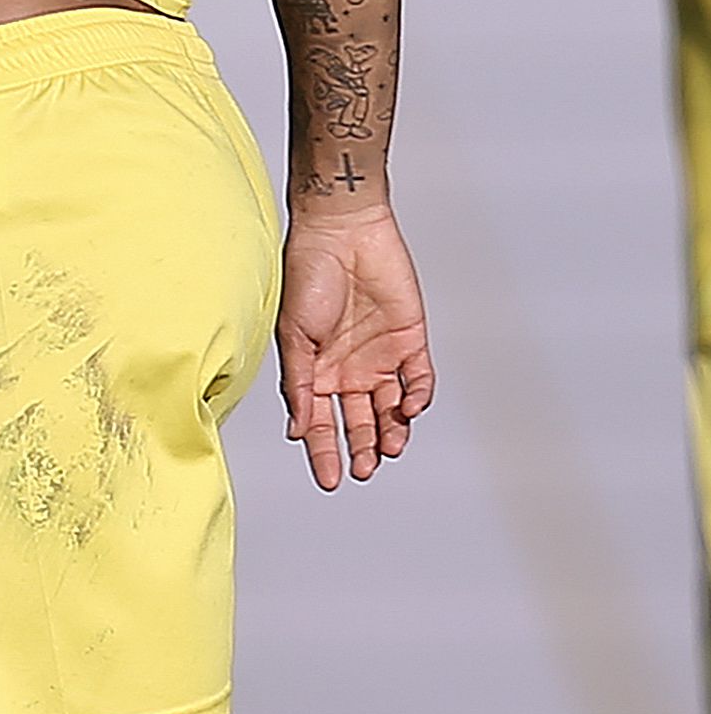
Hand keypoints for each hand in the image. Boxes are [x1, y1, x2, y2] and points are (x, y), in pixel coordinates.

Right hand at [276, 198, 433, 490]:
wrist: (342, 234)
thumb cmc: (306, 276)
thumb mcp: (294, 337)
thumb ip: (299, 384)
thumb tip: (298, 427)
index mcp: (315, 371)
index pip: (320, 422)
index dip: (324, 452)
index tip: (330, 479)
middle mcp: (348, 369)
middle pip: (359, 422)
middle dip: (362, 449)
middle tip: (365, 470)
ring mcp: (380, 357)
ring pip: (392, 409)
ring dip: (391, 431)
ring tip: (390, 447)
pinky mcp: (410, 341)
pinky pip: (419, 380)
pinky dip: (416, 399)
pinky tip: (409, 410)